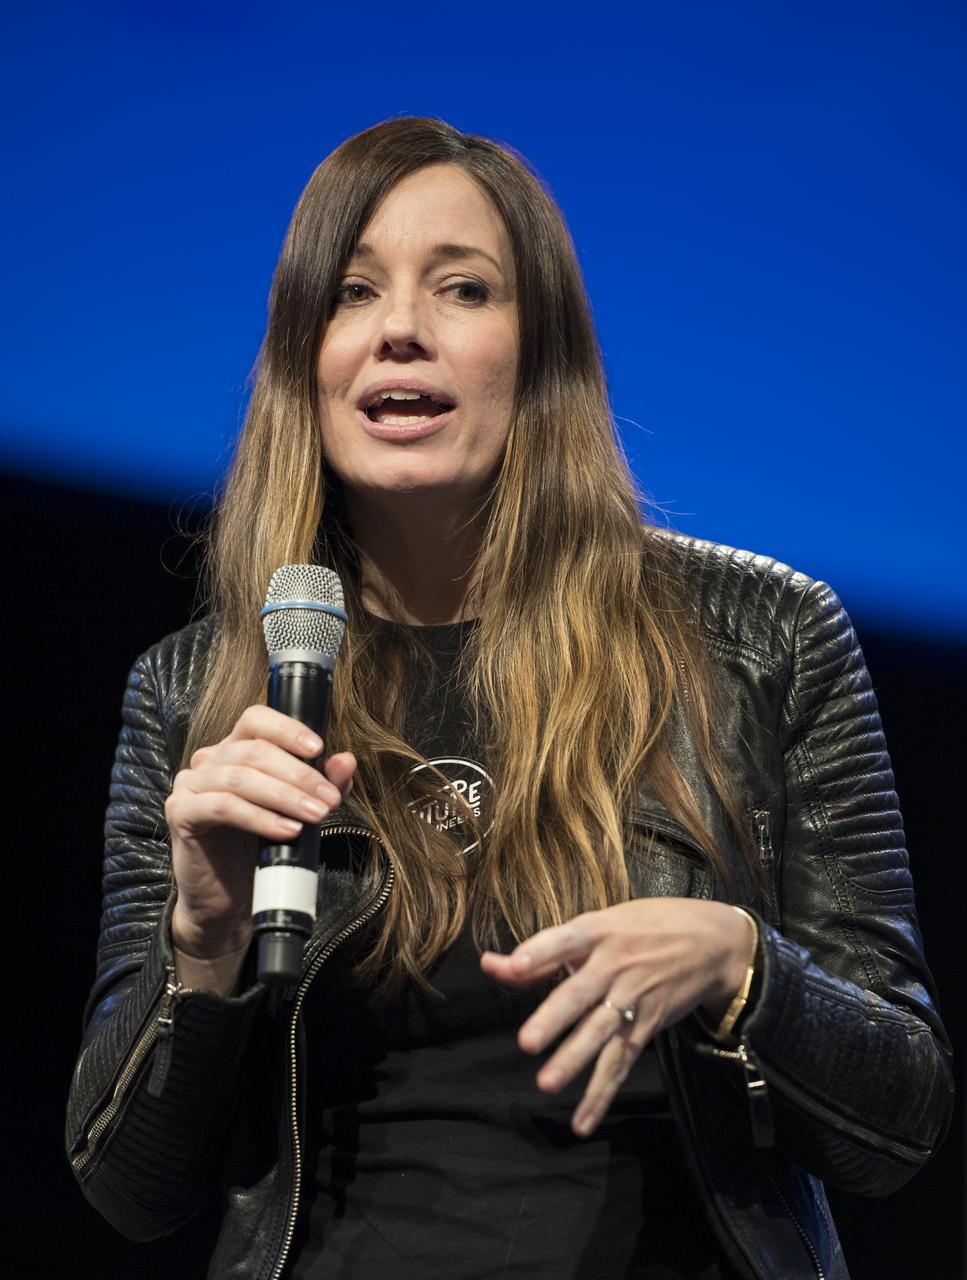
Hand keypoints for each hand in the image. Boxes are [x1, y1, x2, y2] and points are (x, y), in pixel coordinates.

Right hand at [164, 705, 355, 958]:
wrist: (229, 900)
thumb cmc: (261, 848)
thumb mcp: (299, 812)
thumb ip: (322, 785)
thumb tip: (346, 761)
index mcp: (235, 749)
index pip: (257, 719)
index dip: (287, 729)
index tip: (319, 749)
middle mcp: (209, 760)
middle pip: (255, 750)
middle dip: (299, 774)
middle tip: (329, 799)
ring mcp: (191, 784)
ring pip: (240, 778)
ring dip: (284, 796)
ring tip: (315, 815)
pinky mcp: (181, 813)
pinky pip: (223, 807)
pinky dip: (259, 818)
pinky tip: (286, 831)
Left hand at [480, 899, 754, 1137]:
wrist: (714, 943)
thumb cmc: (641, 928)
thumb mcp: (597, 926)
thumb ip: (541, 953)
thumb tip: (489, 964)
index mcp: (597, 931)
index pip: (564, 940)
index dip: (540, 952)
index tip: (516, 966)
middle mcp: (614, 964)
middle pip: (580, 993)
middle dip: (554, 1018)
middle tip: (527, 1042)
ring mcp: (632, 997)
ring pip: (600, 1032)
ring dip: (574, 1059)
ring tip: (546, 1084)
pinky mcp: (646, 1026)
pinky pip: (620, 1062)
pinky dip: (601, 1094)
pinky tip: (581, 1122)